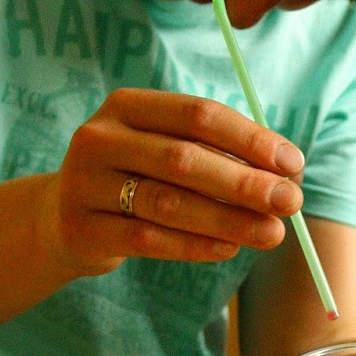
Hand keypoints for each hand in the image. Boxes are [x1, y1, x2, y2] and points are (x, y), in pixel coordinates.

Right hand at [42, 89, 304, 275]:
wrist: (62, 218)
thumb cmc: (135, 177)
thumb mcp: (166, 152)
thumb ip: (219, 155)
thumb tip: (287, 174)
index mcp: (127, 106)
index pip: (197, 114)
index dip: (249, 138)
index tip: (293, 163)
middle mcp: (99, 137)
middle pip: (184, 158)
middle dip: (244, 182)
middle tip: (290, 202)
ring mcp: (84, 183)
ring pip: (167, 202)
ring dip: (227, 219)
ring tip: (271, 233)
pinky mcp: (82, 228)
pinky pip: (147, 239)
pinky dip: (194, 245)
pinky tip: (229, 249)